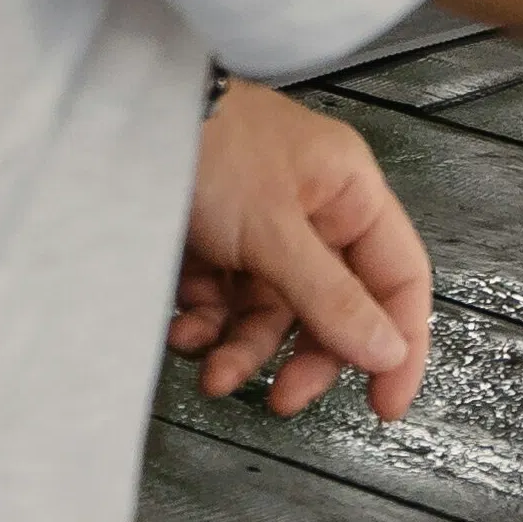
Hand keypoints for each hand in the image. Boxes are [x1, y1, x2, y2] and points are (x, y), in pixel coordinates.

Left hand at [174, 86, 432, 420]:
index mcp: (350, 195)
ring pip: (270, 315)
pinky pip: (225, 305)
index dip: (400, 342)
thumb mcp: (274, 231)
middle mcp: (314, 214)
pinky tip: (184, 330)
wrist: (122, 117)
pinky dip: (207, 327)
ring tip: (211, 372)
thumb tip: (386, 352)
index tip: (384, 404)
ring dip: (243, 350)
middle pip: (333, 308)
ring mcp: (262, 230)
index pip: (398, 279)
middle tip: (281, 399)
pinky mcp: (214, 244)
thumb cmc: (210, 147)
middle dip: (304, 357)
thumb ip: (330, 298)